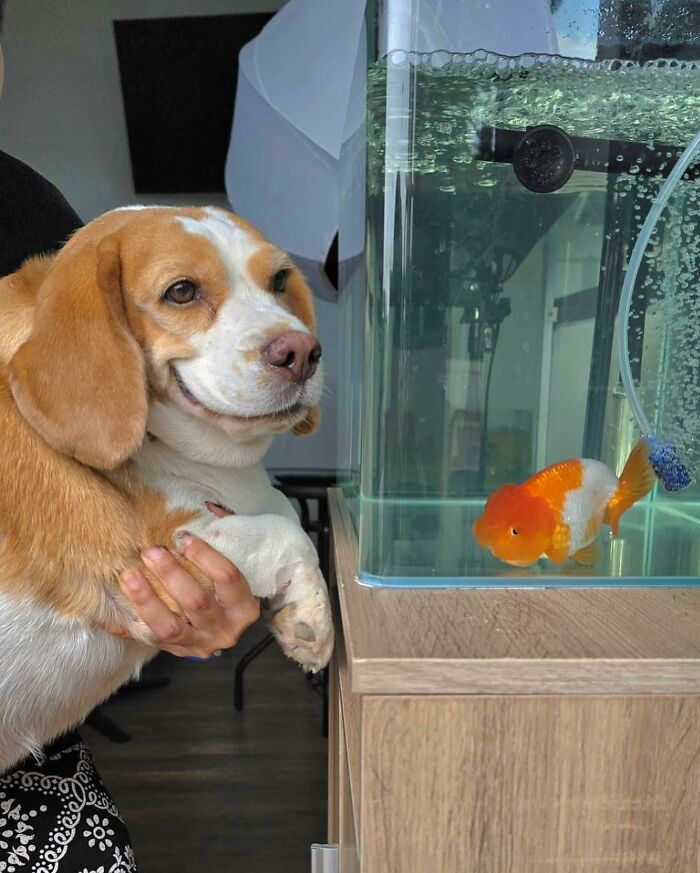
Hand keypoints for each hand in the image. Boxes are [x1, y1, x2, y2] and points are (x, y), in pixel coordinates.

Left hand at [116, 536, 259, 658]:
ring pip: (169, 627)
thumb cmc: (223, 589)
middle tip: (151, 551)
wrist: (219, 627)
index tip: (184, 538)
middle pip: (197, 602)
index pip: (228, 579)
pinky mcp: (174, 651)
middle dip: (172, 574)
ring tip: (129, 576)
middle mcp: (224, 630)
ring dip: (146, 600)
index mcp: (243, 608)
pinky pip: (147, 640)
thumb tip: (206, 508)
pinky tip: (108, 611)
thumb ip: (222, 542)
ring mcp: (197, 644)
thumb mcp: (231, 568)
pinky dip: (127, 625)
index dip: (206, 556)